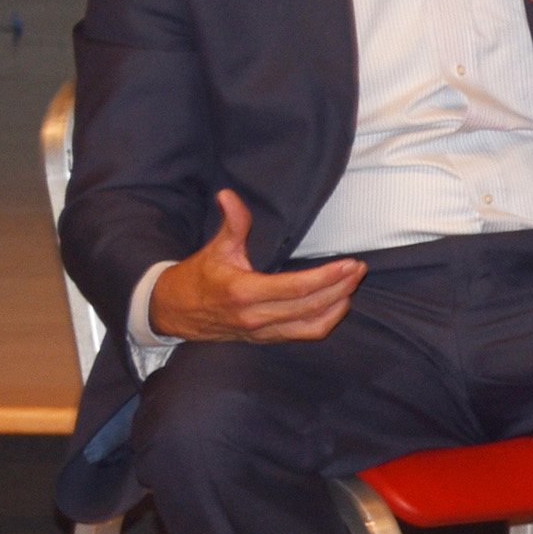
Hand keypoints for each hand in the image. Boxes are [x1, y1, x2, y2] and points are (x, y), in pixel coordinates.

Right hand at [146, 189, 362, 343]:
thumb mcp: (216, 248)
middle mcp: (256, 316)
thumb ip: (232, 223)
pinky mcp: (265, 338)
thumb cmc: (197, 277)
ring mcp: (262, 331)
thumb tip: (229, 195)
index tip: (350, 263)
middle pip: (311, 305)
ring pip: (312, 323)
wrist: (173, 311)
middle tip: (359, 268)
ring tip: (353, 283)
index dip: (328, 277)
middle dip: (340, 287)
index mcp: (244, 292)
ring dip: (338, 304)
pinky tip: (338, 304)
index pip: (297, 288)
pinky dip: (326, 321)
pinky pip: (303, 334)